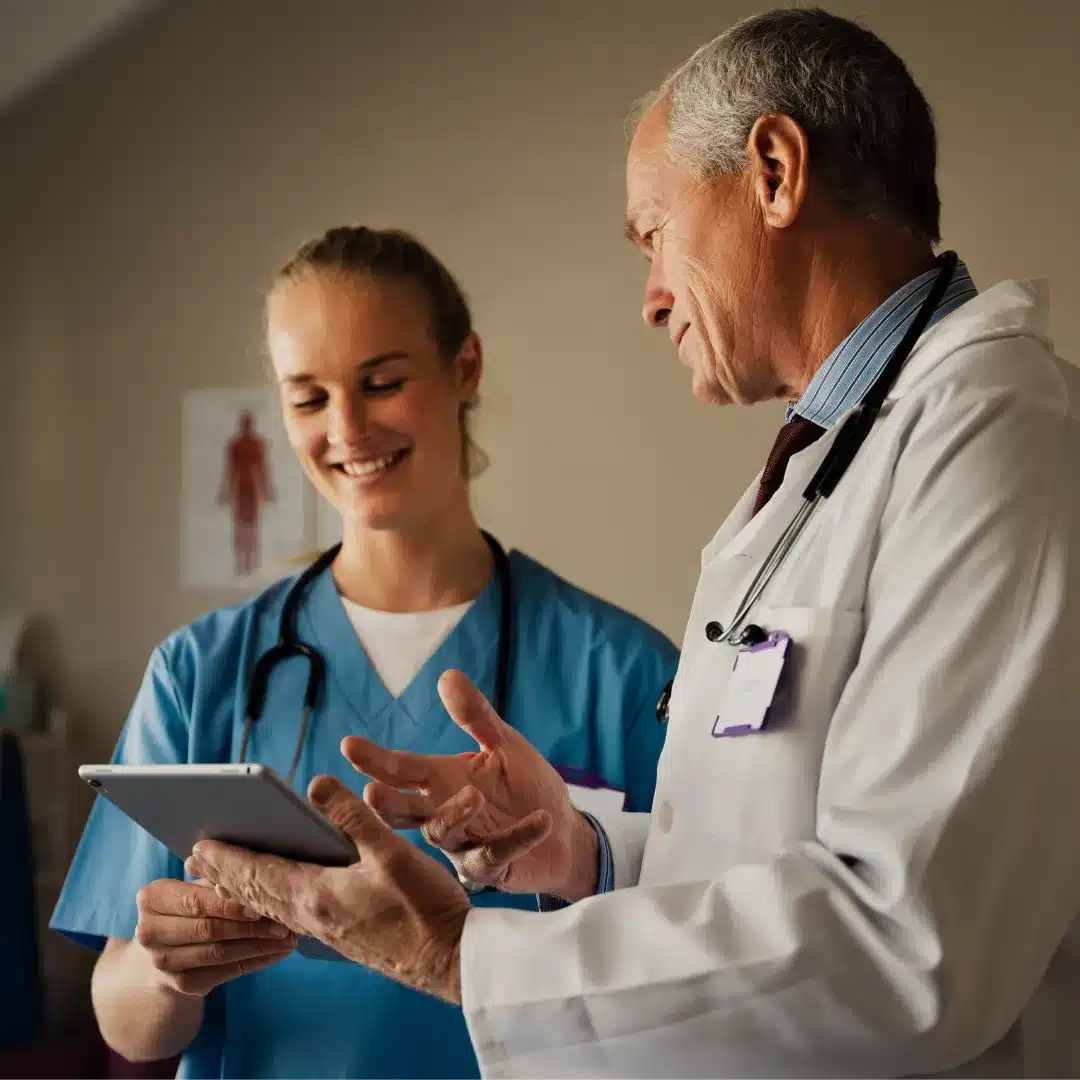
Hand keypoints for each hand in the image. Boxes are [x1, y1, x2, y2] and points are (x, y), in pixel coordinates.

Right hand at [133, 878, 296, 996]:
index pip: (196, 901)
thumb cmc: (191, 904)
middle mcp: (148, 931)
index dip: (230, 904)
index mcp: (152, 897)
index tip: (262, 904)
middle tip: (284, 924)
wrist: (167, 946)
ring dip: (258, 946)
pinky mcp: (180, 983)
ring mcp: (162, 962)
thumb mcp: (198, 884)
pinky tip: (276, 953)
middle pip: (208, 929)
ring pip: (218, 953)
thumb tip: (240, 863)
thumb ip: (214, 877)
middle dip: (251, 927)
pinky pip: (223, 973)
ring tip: (287, 939)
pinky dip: (254, 963)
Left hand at [186, 777, 470, 1003]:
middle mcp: (312, 916)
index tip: (199, 843)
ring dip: (244, 888)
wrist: (448, 960)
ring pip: (271, 906)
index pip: (258, 873)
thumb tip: (316, 784)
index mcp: (317, 894)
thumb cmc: (424, 908)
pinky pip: (289, 915)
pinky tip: (275, 898)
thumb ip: (352, 817)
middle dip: (225, 873)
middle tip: (196, 857)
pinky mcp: (341, 934)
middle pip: (256, 892)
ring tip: (223, 876)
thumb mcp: (392, 852)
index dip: (227, 857)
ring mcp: (326, 929)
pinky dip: (270, 901)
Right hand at [344, 669, 598, 899]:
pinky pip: (497, 854)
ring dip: (455, 815)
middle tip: (371, 792)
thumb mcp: (503, 745)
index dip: (375, 759)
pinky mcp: (491, 870)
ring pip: (445, 834)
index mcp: (441, 780)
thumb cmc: (525, 786)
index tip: (348, 744)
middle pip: (406, 811)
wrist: (564, 835)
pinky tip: (541, 821)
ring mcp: (463, 844)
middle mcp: (444, 812)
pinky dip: (519, 837)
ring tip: (474, 796)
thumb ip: (476, 717)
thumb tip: (447, 675)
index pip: (402, 768)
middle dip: (387, 804)